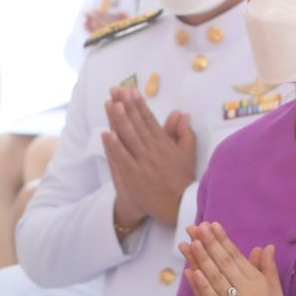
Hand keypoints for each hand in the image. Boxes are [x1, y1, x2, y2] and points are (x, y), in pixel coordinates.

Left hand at [102, 83, 196, 233]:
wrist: (179, 205)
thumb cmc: (183, 179)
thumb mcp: (188, 153)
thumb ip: (184, 132)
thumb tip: (182, 114)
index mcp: (165, 144)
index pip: (150, 120)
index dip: (139, 105)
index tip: (131, 91)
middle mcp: (153, 150)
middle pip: (137, 124)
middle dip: (126, 105)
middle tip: (117, 90)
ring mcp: (143, 163)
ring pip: (129, 138)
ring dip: (119, 120)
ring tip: (110, 104)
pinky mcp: (135, 176)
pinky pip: (123, 158)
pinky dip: (115, 146)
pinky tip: (107, 134)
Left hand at [180, 222, 295, 295]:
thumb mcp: (275, 291)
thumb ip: (268, 268)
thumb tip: (266, 247)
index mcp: (258, 281)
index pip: (236, 256)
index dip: (223, 240)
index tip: (212, 225)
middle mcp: (248, 290)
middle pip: (224, 262)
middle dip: (209, 243)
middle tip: (197, 226)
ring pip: (217, 278)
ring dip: (203, 259)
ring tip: (191, 242)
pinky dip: (203, 286)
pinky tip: (194, 272)